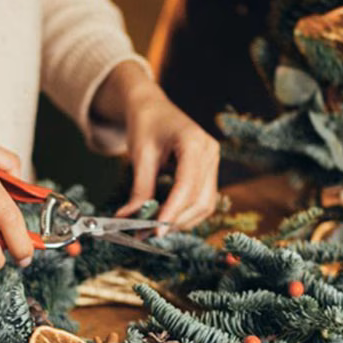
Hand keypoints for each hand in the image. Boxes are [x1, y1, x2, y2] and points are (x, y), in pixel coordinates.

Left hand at [94, 63, 219, 229]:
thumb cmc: (146, 124)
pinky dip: (185, 214)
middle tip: (148, 234)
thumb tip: (129, 219)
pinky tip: (166, 219)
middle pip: (200, 200)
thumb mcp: (140, 155)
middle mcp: (210, 153)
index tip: (155, 230)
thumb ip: (140, 189)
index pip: (187, 185)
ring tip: (155, 229)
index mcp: (194, 142)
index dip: (173, 211)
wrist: (152, 108)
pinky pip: (203, 201)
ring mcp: (213, 163)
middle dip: (176, 221)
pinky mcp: (209, 173)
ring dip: (182, 221)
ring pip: (205, 205)